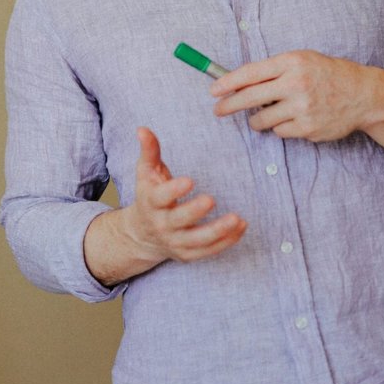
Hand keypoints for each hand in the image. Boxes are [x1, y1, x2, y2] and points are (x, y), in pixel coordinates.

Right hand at [122, 126, 245, 264]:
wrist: (142, 235)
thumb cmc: (149, 196)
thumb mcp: (145, 173)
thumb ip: (149, 151)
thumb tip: (142, 129)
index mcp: (151, 203)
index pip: (160, 198)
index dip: (173, 190)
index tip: (190, 180)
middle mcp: (161, 224)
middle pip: (178, 220)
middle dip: (194, 211)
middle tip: (211, 199)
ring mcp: (175, 242)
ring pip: (197, 240)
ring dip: (218, 231)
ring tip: (237, 219)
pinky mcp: (187, 254)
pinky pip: (208, 251)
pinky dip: (226, 241)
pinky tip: (241, 227)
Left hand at [210, 50, 383, 141]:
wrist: (363, 95)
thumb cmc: (326, 74)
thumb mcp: (301, 60)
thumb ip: (272, 69)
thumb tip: (236, 82)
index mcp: (292, 62)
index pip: (250, 73)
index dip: (227, 82)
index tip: (213, 90)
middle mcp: (296, 84)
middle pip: (249, 98)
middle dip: (229, 106)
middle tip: (218, 110)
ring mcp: (302, 108)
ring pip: (262, 119)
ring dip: (257, 119)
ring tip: (266, 113)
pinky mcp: (308, 128)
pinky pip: (279, 132)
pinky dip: (281, 127)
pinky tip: (295, 118)